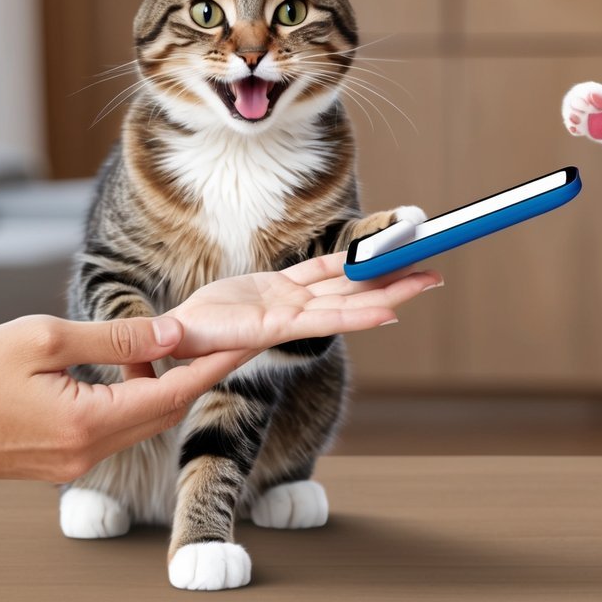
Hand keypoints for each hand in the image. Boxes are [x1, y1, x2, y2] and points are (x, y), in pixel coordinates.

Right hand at [0, 253, 440, 483]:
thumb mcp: (41, 342)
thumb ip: (113, 341)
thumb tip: (173, 333)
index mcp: (104, 417)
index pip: (193, 378)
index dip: (244, 349)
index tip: (292, 326)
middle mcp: (108, 442)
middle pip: (189, 397)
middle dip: (237, 362)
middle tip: (287, 333)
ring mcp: (90, 454)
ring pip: (162, 406)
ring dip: (195, 375)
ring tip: (237, 340)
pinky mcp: (74, 453)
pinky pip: (129, 416)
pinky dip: (154, 390)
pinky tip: (161, 370)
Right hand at [165, 251, 442, 357]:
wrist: (176, 339)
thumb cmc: (178, 344)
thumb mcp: (177, 343)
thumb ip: (178, 341)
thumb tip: (166, 340)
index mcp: (271, 329)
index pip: (323, 321)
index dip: (356, 315)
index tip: (392, 312)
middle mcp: (291, 316)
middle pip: (352, 298)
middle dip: (393, 288)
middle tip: (435, 276)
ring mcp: (290, 302)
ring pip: (346, 283)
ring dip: (382, 273)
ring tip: (421, 262)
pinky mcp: (281, 289)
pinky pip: (322, 271)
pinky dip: (348, 263)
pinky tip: (373, 256)